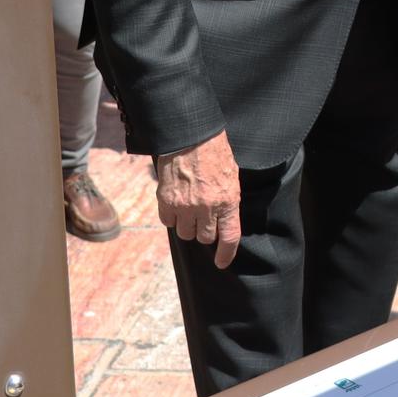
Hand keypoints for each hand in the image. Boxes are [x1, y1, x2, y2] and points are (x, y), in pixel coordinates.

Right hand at [155, 132, 240, 268]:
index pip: (229, 237)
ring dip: (187, 225)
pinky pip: (168, 221)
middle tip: (203, 217)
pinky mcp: (166, 200)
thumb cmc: (214, 152)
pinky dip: (171, 216)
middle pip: (204, 238)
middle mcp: (206, 207)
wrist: (190, 134)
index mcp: (227, 200)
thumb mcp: (231, 176)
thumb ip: (227, 200)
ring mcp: (185, 205)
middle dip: (204, 231)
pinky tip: (176, 203)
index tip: (221, 262)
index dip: (226, 253)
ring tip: (189, 208)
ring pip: (184, 233)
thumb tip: (222, 220)